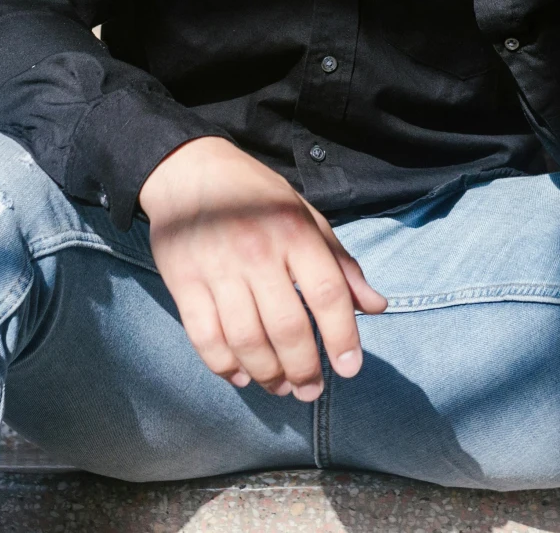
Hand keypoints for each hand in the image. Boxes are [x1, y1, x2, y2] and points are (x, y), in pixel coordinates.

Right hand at [137, 135, 386, 401]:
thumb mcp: (306, 216)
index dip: (342, 337)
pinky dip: (224, 366)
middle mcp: (258, 253)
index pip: (327, 294)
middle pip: (287, 327)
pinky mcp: (183, 283)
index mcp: (295, 233)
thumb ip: (340, 264)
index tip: (349, 369)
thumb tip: (376, 307)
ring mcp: (218, 270)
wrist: (187, 170)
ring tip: (281, 388)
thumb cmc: (256, 196)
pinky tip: (241, 375)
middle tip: (311, 390)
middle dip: (304, 369)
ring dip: (268, 375)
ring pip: (247, 340)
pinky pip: (205, 338)